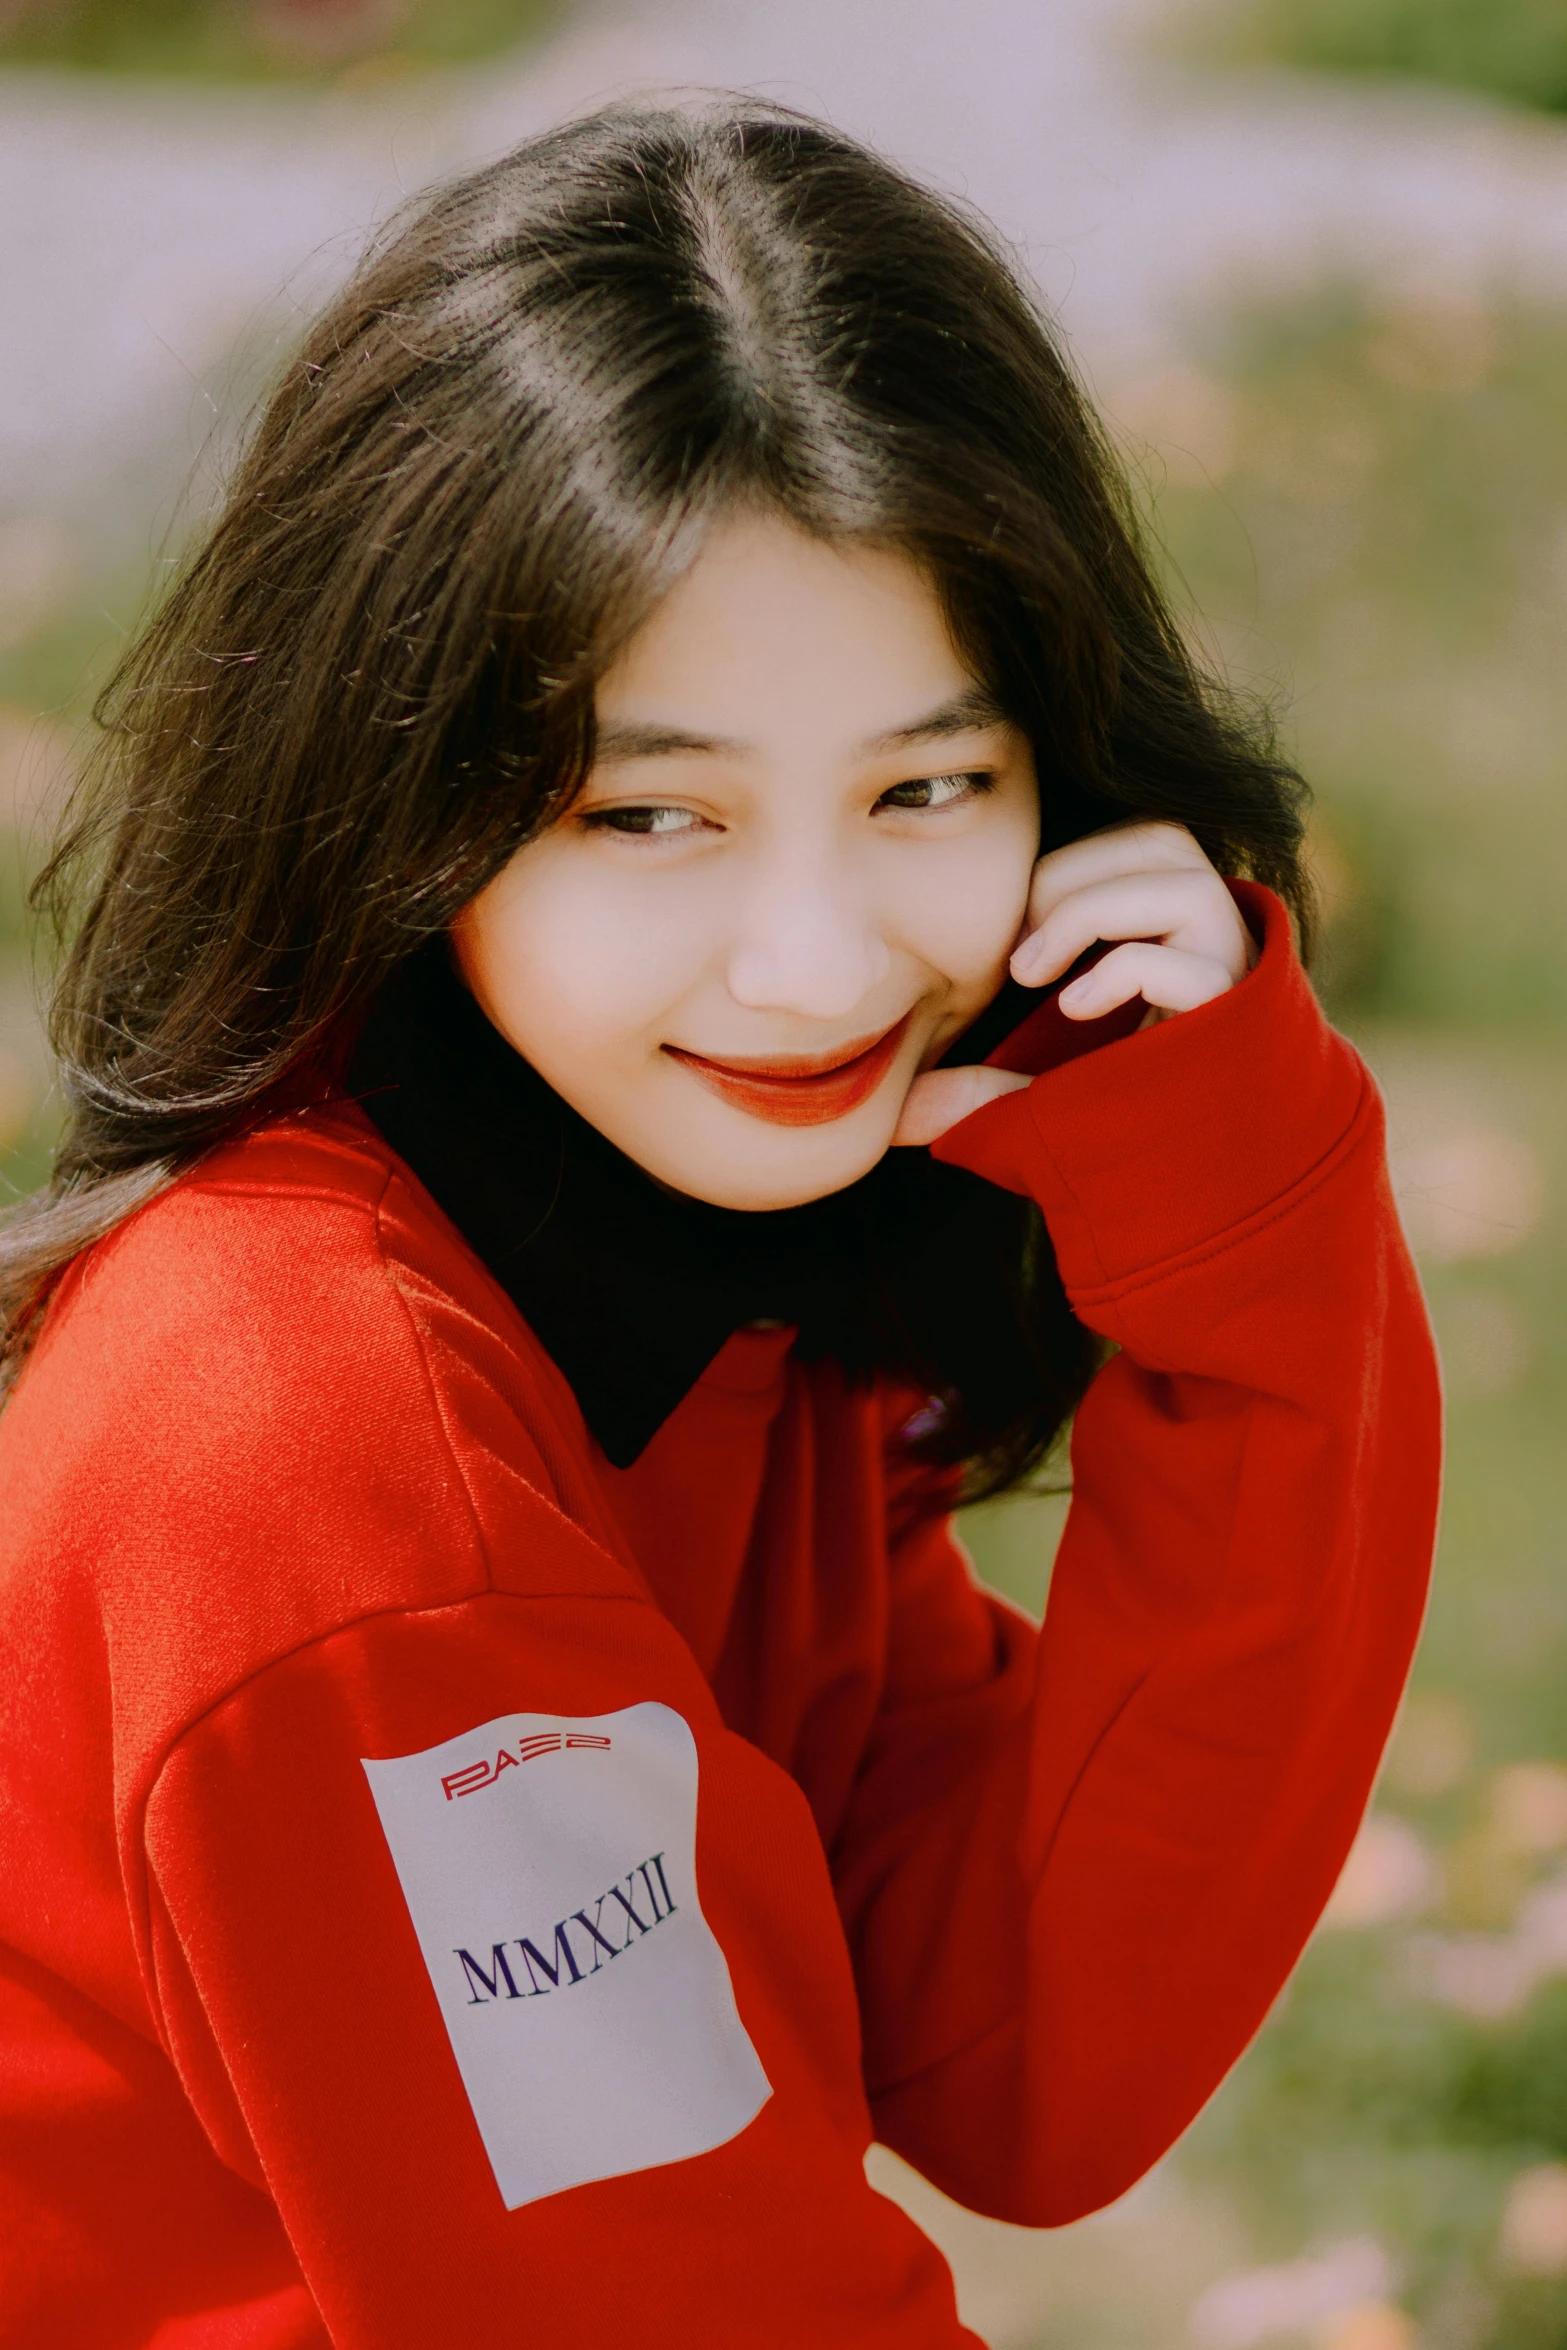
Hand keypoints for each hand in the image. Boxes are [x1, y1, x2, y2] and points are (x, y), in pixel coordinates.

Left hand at [892, 823, 1256, 1145]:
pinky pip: (1188, 965)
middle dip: (1069, 880)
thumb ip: (980, 1092)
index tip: (1013, 940)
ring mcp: (1238, 976)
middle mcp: (1221, 940)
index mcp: (1182, 931)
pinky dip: (1120, 972)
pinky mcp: (1238, 1020)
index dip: (1063, 868)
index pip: (1134, 838)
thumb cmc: (1131, 1131)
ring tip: (1033, 977)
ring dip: (1088, 914)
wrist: (1207, 1195)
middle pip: (1161, 838)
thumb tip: (895, 1114)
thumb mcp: (1046, 1098)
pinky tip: (1075, 1011)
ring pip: (1183, 883)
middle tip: (1017, 955)